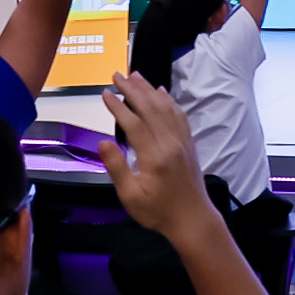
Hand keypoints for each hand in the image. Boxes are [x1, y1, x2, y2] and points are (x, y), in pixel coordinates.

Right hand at [99, 71, 214, 239]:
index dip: (119, 106)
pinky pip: (179, 115)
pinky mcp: (188, 143)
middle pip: (150, 108)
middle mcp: (171, 143)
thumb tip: (103, 142)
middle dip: (132, 89)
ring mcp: (182, 141)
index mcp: (155, 156)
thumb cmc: (158, 211)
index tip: (106, 93)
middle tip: (117, 75)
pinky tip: (161, 93)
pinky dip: (168, 100)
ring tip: (136, 76)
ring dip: (150, 89)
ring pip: (166, 108)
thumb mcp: (130, 196)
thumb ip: (116, 167)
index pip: (134, 123)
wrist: (192, 219)